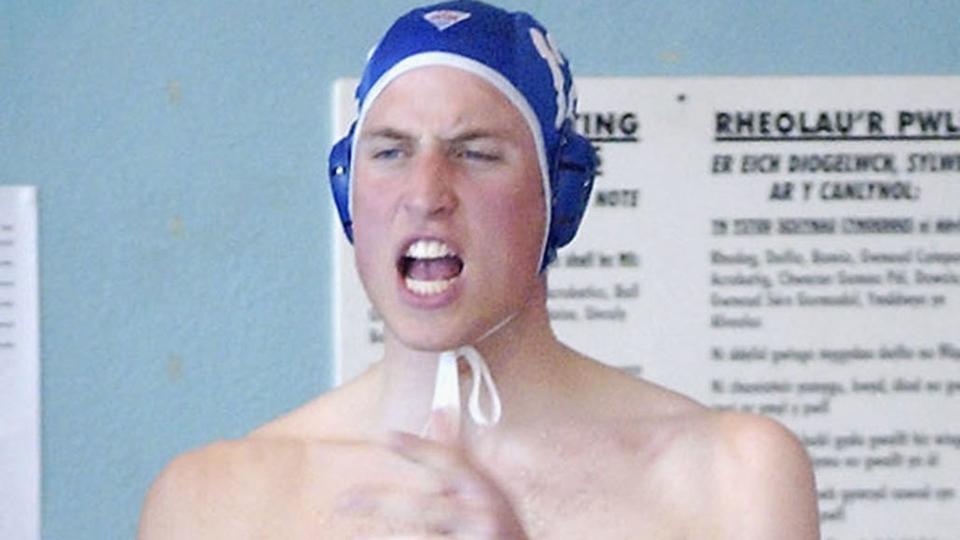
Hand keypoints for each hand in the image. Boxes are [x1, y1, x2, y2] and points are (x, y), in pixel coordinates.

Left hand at [338, 409, 527, 538]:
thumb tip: (438, 409)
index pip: (449, 461)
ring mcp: (475, 539)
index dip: (418, 448)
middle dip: (380, 504)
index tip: (387, 435)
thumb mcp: (485, 486)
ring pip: (420, 537)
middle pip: (422, 507)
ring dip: (386, 539)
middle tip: (344, 501)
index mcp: (484, 488)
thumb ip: (459, 454)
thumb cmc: (501, 524)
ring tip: (355, 538)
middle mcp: (482, 514)